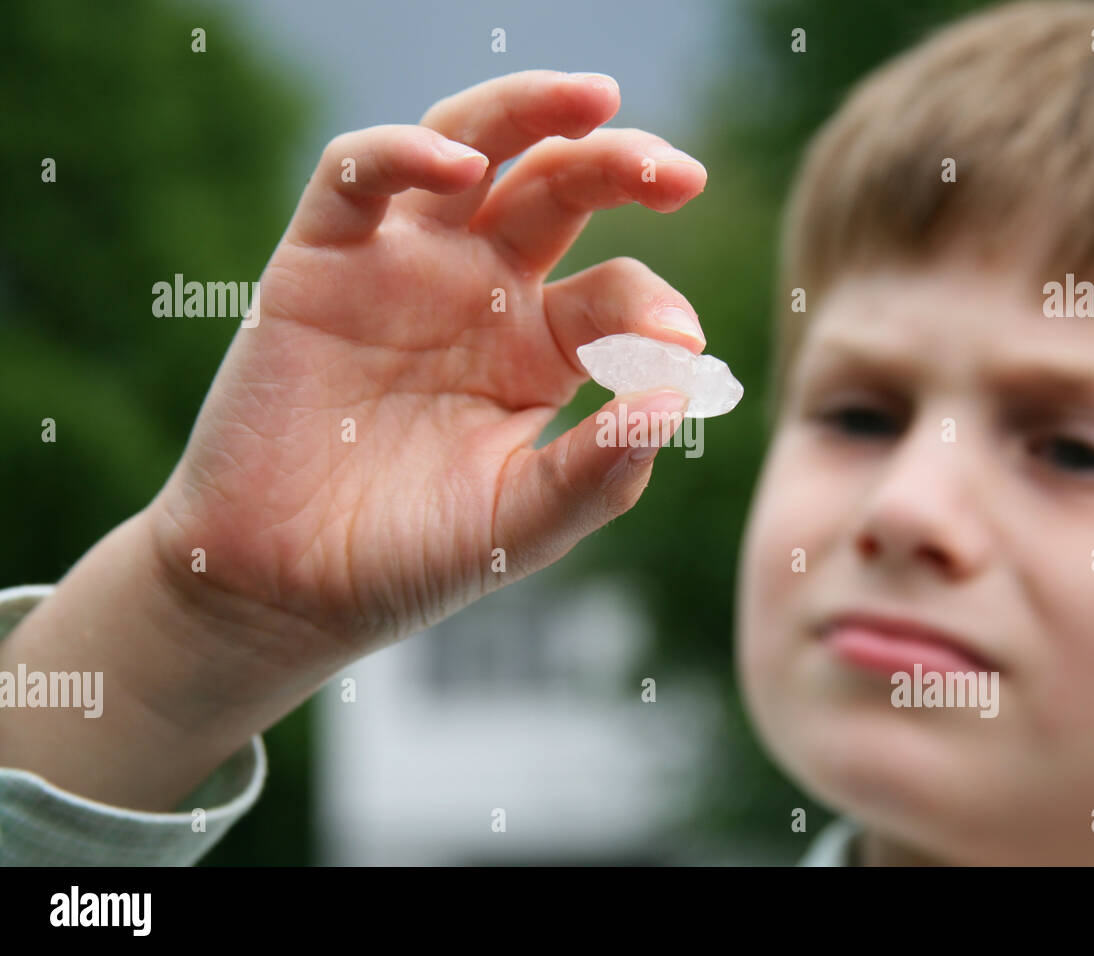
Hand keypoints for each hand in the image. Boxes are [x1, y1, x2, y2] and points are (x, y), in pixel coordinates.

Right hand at [146, 70, 706, 687]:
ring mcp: (403, 267)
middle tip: (679, 174)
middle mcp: (482, 291)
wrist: (284, 588)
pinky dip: (402, 155)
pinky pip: (358, 176)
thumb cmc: (410, 556)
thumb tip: (680, 396)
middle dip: (622, 164)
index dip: (653, 309)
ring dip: (530, 111)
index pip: (615, 294)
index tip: (682, 344)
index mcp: (540, 348)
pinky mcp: (321, 262)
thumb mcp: (523, 523)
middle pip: (560, 188)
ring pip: (472, 147)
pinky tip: (458, 169)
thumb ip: (602, 469)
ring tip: (597, 101)